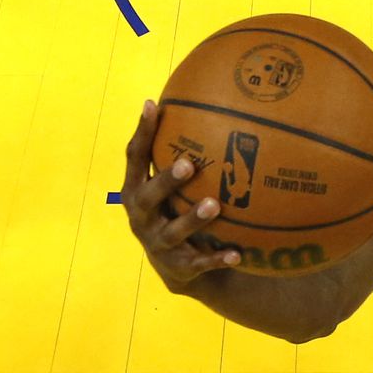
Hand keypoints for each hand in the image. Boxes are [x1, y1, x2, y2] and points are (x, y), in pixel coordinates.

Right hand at [122, 100, 242, 286]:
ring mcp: (158, 243)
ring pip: (173, 232)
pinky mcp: (179, 267)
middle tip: (188, 163)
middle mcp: (141, 217)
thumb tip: (207, 105)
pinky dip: (217, 259)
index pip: (135, 158)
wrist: (179, 268)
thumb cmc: (175, 211)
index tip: (153, 105)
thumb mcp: (170, 187)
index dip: (142, 133)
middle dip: (166, 181)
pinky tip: (237, 254)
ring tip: (214, 204)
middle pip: (147, 197)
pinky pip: (199, 263)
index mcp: (136, 191)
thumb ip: (178, 154)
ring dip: (193, 218)